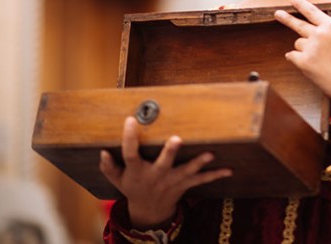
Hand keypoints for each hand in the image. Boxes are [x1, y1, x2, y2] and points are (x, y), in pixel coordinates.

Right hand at [99, 116, 231, 227]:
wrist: (149, 211)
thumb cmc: (133, 188)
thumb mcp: (117, 180)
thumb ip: (110, 166)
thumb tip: (102, 152)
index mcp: (137, 172)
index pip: (130, 153)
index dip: (129, 137)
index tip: (130, 120)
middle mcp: (156, 176)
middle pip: (163, 163)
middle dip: (170, 152)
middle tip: (177, 139)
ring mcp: (172, 181)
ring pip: (186, 171)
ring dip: (198, 163)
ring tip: (210, 154)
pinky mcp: (185, 184)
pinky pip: (202, 180)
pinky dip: (215, 175)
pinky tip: (228, 170)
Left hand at [275, 0, 330, 107]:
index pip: (312, 11)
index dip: (300, 4)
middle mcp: (319, 34)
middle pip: (297, 24)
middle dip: (286, 18)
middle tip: (277, 14)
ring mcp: (310, 47)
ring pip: (298, 43)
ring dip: (304, 49)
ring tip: (319, 60)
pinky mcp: (303, 61)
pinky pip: (292, 56)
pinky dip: (296, 59)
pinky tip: (308, 65)